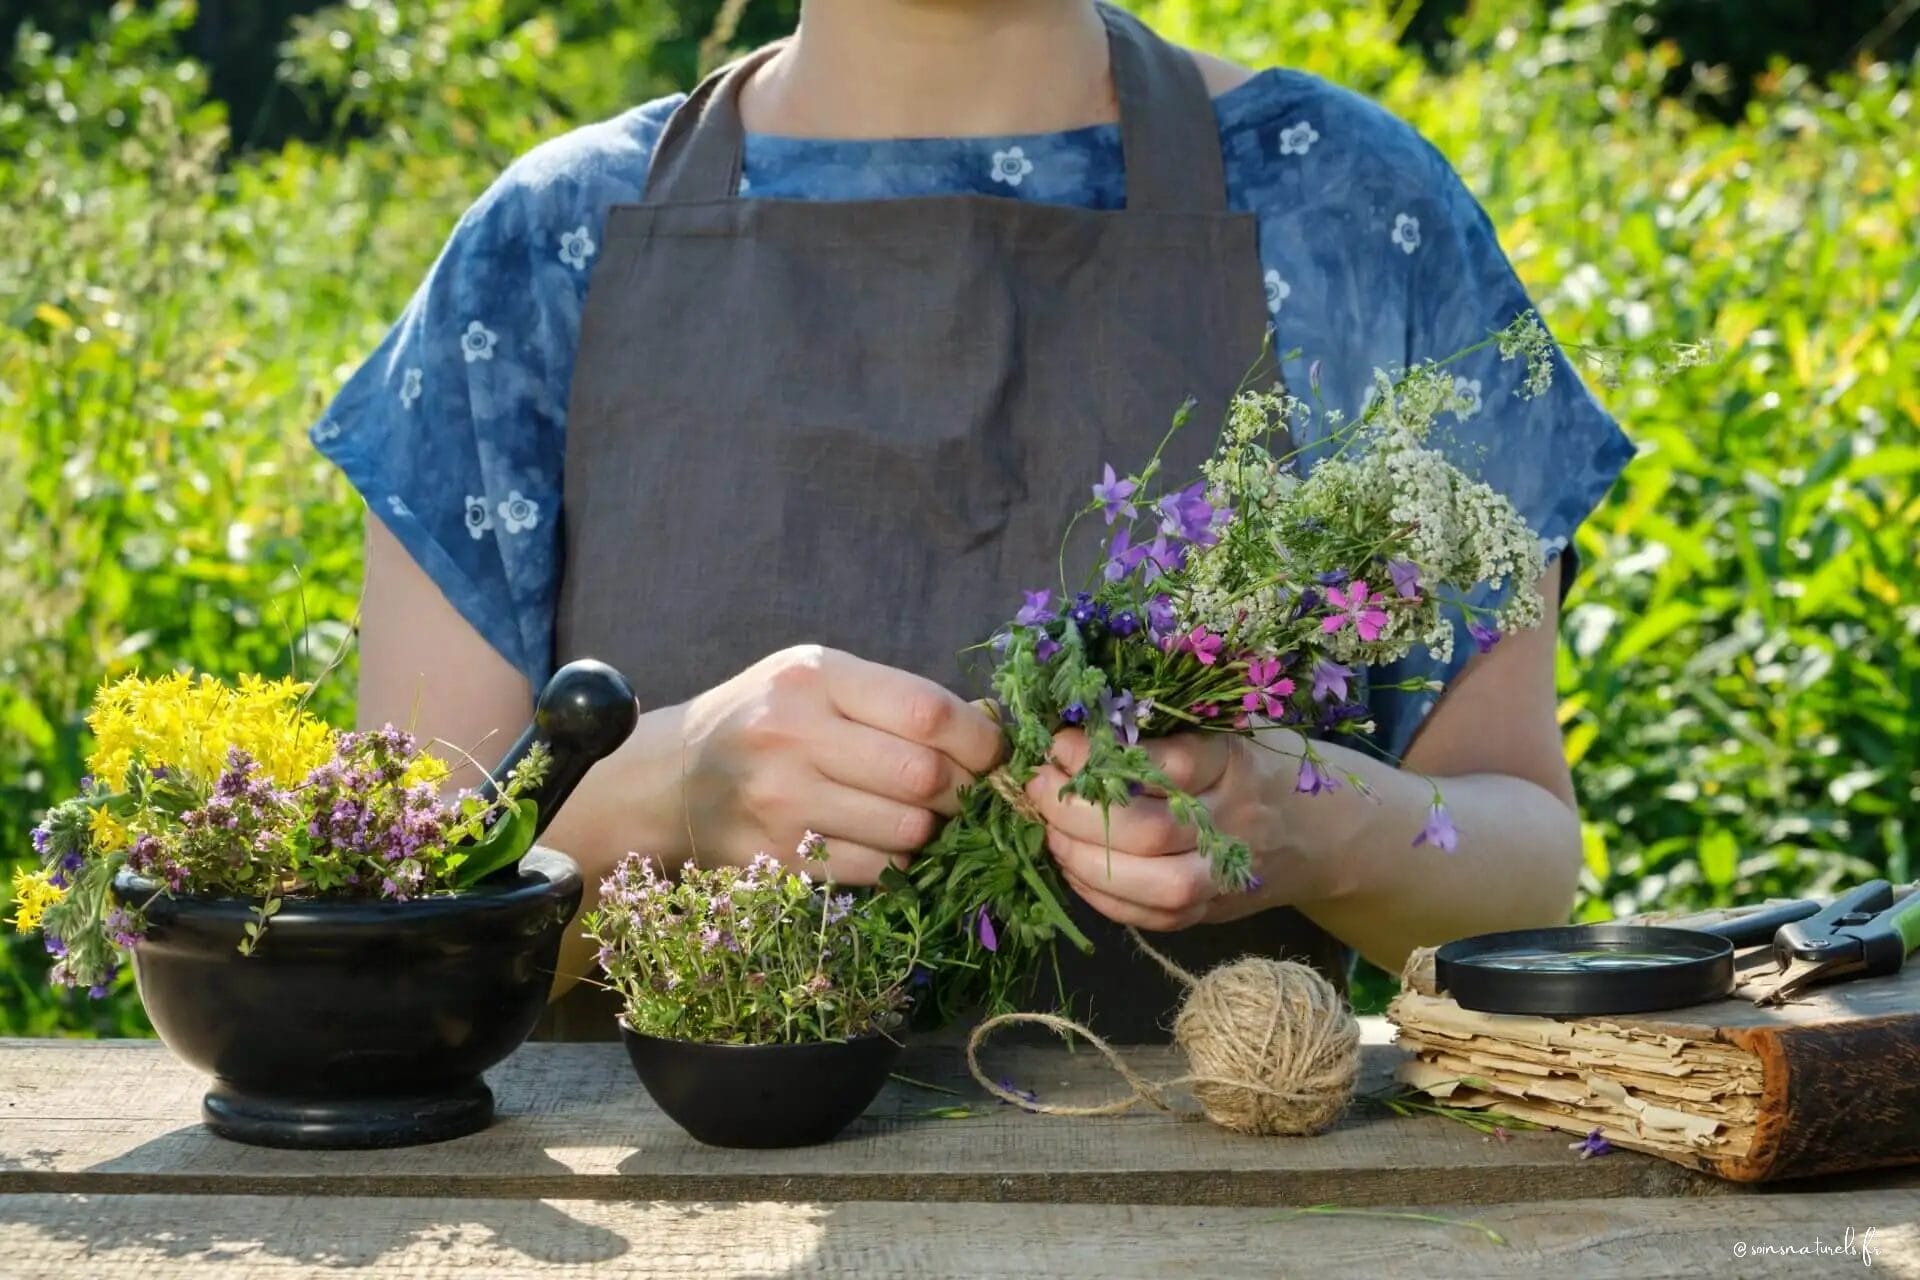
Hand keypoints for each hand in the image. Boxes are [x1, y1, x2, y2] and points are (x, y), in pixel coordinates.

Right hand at [674, 645, 1003, 883]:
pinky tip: (884, 841)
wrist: (672, 779)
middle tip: (965, 794)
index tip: (994, 755)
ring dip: (932, 830)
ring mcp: (782, 801)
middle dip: (964, 791)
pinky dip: (897, 861)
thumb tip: (991, 725)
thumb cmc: (767, 718)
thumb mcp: (820, 680)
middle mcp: (794, 734)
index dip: (980, 741)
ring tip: (922, 816)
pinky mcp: (777, 857)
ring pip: (906, 830)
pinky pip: (875, 869)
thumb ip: (897, 697)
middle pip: (924, 776)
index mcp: (815, 676)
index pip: (927, 712)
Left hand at [1026, 728, 1285, 931]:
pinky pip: (1149, 917)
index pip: (1166, 765)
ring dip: (1083, 860)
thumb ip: (1160, 734)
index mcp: (1234, 764)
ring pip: (1151, 884)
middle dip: (1077, 812)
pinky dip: (1100, 894)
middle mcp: (1234, 823)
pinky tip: (1072, 865)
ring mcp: (1225, 876)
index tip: (1059, 743)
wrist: (1318, 832)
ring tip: (1049, 831)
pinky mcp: (1210, 913)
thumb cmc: (1253, 766)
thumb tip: (1072, 733)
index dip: (1101, 758)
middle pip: (1148, 831)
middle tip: (1039, 788)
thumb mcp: (1221, 731)